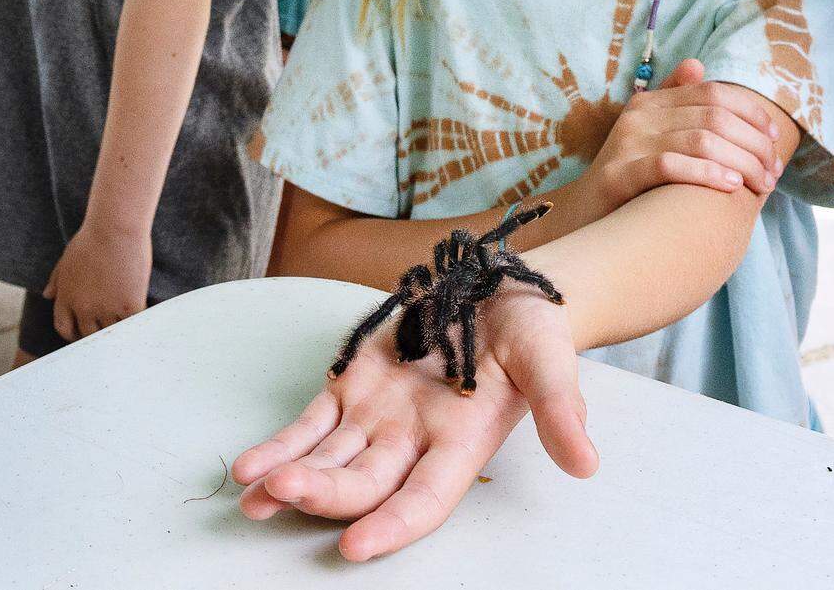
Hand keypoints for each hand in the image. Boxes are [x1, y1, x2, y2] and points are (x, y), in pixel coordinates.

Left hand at [42, 219, 151, 340]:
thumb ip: (56, 280)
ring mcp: (107, 309)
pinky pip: (132, 325)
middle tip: (108, 329)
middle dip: (96, 333)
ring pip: (111, 333)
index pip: (64, 327)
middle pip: (88, 335)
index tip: (82, 332)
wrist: (115, 227)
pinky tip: (142, 320)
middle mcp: (84, 308)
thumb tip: (47, 295)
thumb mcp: (67, 258)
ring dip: (118, 330)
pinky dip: (136, 324)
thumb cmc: (93, 237)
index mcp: (66, 297)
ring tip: (127, 327)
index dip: (73, 334)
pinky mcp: (129, 305)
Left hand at [233, 285, 595, 560]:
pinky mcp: (354, 382)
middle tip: (283, 494)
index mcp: (462, 443)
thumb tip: (586, 464)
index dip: (392, 524)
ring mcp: (379, 414)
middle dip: (324, 493)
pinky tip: (247, 468)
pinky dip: (280, 443)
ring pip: (329, 458)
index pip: (424, 499)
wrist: (500, 288)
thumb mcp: (550, 360)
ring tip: (251, 493)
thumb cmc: (531, 330)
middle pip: (363, 483)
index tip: (356, 545)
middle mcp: (414, 441)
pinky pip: (311, 422)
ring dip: (290, 477)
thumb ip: (562, 409)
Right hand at [589, 59, 780, 202]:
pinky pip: (670, 166)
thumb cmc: (630, 176)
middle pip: (713, 117)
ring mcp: (627, 143)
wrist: (584, 213)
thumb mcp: (652, 134)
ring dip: (741, 163)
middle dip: (754, 144)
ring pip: (700, 141)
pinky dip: (706, 173)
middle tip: (773, 172)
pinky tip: (730, 186)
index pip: (712, 92)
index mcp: (650, 102)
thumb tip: (697, 65)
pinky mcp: (619, 174)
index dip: (751, 112)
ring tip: (761, 184)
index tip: (775, 139)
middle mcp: (639, 116)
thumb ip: (675, 101)